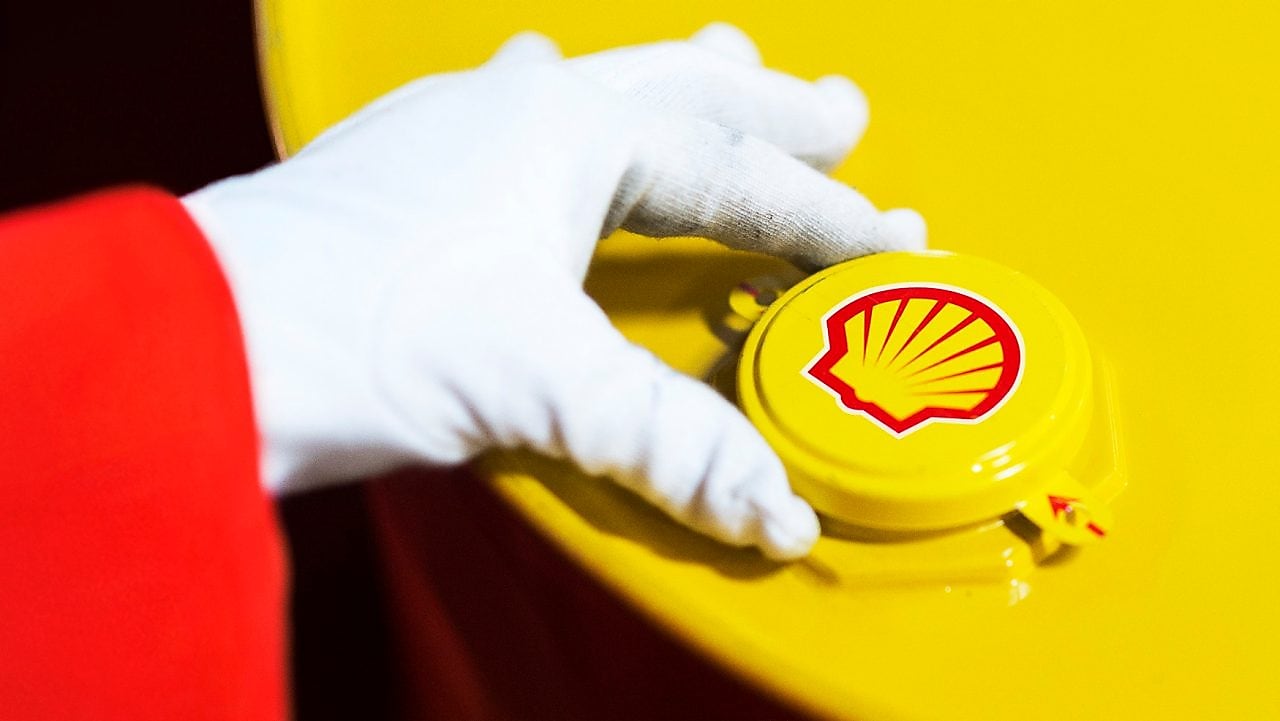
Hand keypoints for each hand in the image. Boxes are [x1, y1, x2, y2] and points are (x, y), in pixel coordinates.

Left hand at [183, 23, 924, 559]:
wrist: (196, 344)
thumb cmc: (354, 335)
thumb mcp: (538, 384)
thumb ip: (667, 441)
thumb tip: (773, 506)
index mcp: (561, 130)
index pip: (727, 173)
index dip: (818, 214)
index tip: (888, 240)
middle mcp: (510, 109)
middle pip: (674, 93)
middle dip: (767, 110)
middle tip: (839, 112)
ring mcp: (450, 130)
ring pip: (597, 87)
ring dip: (674, 90)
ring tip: (728, 71)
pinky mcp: (405, 172)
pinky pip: (520, 115)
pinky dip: (575, 114)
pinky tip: (556, 108)